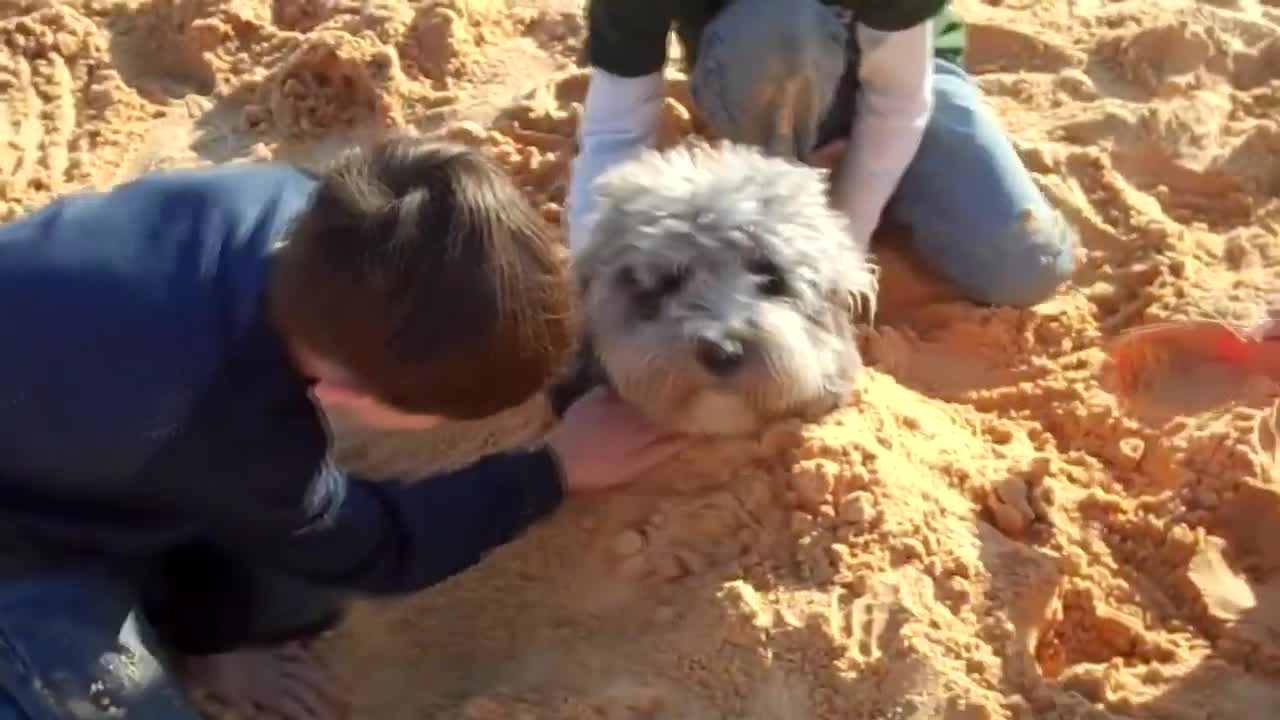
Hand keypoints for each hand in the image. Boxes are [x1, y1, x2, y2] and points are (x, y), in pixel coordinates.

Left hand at [545, 387, 686, 491]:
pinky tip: (625, 389)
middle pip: (656, 398)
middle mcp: (632, 406)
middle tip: (677, 397)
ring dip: (647, 389)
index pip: (672, 414)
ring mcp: (612, 398)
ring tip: (654, 391)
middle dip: (668, 397)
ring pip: (637, 389)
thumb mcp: (635, 466)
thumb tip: (689, 435)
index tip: (694, 409)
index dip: (683, 412)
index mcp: (645, 425)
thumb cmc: (601, 469)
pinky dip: (622, 387)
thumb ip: (662, 449)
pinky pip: (614, 386)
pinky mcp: (593, 395)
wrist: (560, 462)